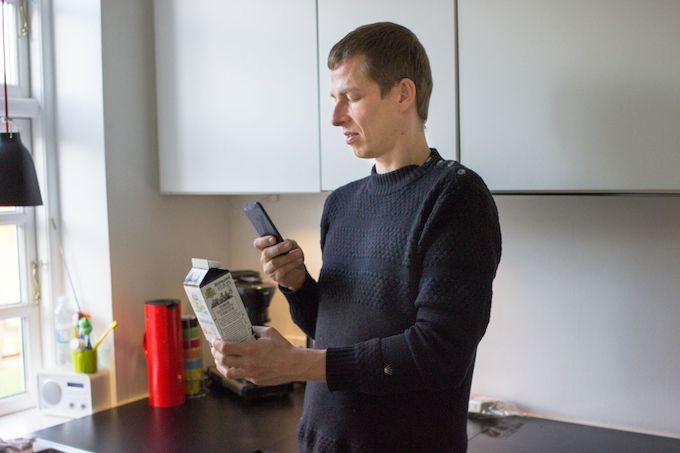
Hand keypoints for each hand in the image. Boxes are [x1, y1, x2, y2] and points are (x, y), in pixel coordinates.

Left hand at [210, 326, 325, 384]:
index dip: (216, 344)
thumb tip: (246, 328)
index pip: (225, 347)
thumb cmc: (283, 347)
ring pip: (228, 372)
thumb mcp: (269, 332)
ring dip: (221, 365)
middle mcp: (248, 363)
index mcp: (250, 349)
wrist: (294, 365)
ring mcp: (251, 373)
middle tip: (215, 349)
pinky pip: (240, 376)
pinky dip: (234, 370)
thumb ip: (255, 329)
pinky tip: (235, 365)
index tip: (214, 340)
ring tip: (220, 360)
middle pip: (223, 360)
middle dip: (216, 354)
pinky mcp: (255, 380)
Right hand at [254, 236, 305, 290]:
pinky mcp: (275, 277)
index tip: (273, 238)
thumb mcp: (293, 247)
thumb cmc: (292, 256)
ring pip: (275, 263)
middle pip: (266, 253)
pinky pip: (282, 271)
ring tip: (299, 253)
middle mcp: (264, 259)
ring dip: (288, 257)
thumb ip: (290, 243)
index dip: (264, 240)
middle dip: (278, 248)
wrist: (297, 272)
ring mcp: (269, 269)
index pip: (258, 243)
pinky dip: (292, 265)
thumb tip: (287, 242)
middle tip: (289, 245)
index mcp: (266, 248)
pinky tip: (299, 261)